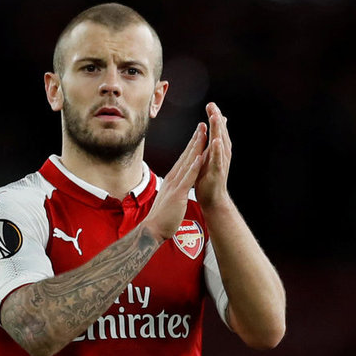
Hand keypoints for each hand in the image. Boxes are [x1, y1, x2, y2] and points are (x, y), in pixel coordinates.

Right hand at [143, 123, 206, 240]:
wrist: (152, 229)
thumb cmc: (161, 217)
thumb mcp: (168, 197)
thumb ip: (173, 188)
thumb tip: (175, 184)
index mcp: (172, 179)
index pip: (183, 159)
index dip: (191, 146)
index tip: (198, 134)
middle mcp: (173, 179)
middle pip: (186, 156)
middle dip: (195, 141)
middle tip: (201, 126)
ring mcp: (174, 185)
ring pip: (187, 163)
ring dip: (195, 148)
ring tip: (202, 135)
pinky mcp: (178, 194)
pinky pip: (187, 178)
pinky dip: (193, 167)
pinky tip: (199, 158)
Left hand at [195, 102, 232, 210]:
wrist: (212, 199)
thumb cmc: (208, 177)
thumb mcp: (209, 156)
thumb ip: (212, 141)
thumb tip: (216, 126)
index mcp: (218, 150)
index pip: (217, 130)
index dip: (215, 117)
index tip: (210, 104)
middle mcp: (222, 154)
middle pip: (220, 133)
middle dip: (216, 119)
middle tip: (212, 105)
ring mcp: (221, 163)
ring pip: (221, 144)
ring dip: (219, 130)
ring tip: (216, 117)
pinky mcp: (218, 173)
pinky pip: (218, 160)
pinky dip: (218, 150)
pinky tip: (217, 141)